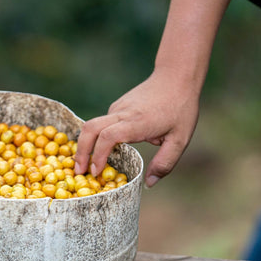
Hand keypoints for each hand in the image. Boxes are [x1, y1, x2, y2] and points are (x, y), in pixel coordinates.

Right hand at [74, 67, 199, 186]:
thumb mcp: (180, 139)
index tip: (95, 172)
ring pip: (92, 126)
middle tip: (79, 171)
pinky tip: (104, 149)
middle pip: (90, 129)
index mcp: (136, 123)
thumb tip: (149, 184)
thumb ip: (164, 163)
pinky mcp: (117, 106)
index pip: (107, 137)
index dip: (98, 156)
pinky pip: (103, 123)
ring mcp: (117, 108)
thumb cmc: (180, 108)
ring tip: (86, 164)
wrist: (175, 76)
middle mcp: (122, 114)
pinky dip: (98, 137)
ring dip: (86, 145)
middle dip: (81, 151)